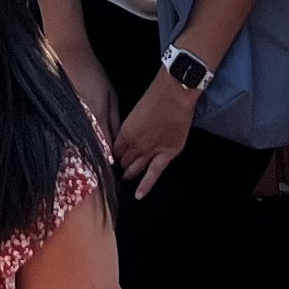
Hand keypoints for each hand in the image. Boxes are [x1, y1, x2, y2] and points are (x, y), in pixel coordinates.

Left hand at [111, 71, 196, 195]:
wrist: (174, 94)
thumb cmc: (155, 96)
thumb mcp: (135, 112)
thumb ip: (129, 128)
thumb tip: (126, 139)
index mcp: (125, 133)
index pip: (115, 151)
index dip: (114, 155)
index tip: (114, 158)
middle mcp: (135, 145)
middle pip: (124, 161)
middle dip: (121, 164)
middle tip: (119, 169)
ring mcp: (150, 151)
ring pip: (135, 168)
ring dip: (129, 174)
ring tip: (124, 179)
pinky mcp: (167, 154)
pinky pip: (154, 173)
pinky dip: (145, 185)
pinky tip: (139, 195)